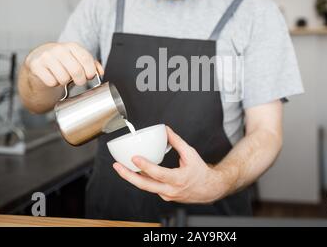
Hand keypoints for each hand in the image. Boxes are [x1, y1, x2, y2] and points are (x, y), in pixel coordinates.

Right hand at [26, 42, 103, 86]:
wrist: (39, 59)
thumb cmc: (62, 61)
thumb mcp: (77, 59)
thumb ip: (92, 64)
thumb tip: (100, 72)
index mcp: (72, 46)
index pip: (86, 59)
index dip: (90, 71)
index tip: (89, 77)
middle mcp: (59, 49)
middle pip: (76, 70)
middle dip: (80, 80)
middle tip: (78, 81)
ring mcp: (46, 57)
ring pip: (63, 78)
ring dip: (65, 82)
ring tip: (63, 77)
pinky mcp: (36, 65)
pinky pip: (51, 82)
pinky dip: (53, 83)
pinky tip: (52, 77)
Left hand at [112, 126, 228, 203]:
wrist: (209, 189)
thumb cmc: (201, 172)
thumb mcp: (190, 154)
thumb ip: (177, 141)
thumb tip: (166, 130)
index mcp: (178, 179)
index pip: (158, 173)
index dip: (145, 166)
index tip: (135, 158)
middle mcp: (171, 189)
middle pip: (145, 185)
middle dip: (128, 176)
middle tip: (117, 166)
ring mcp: (166, 195)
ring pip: (146, 187)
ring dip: (132, 177)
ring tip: (120, 168)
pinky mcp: (164, 196)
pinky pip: (151, 187)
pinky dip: (142, 179)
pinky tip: (135, 172)